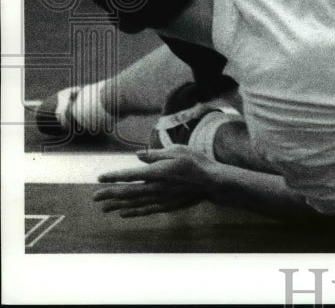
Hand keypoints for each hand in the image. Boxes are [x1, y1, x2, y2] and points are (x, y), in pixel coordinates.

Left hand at [94, 146, 222, 217]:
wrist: (211, 182)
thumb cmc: (196, 162)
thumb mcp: (177, 150)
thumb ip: (156, 154)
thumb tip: (138, 154)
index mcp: (157, 171)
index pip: (130, 174)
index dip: (114, 176)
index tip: (100, 178)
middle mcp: (155, 187)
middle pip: (128, 192)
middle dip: (110, 194)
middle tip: (95, 197)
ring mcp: (160, 199)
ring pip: (134, 203)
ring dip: (117, 205)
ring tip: (104, 208)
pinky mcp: (166, 206)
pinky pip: (145, 210)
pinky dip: (133, 212)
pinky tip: (123, 213)